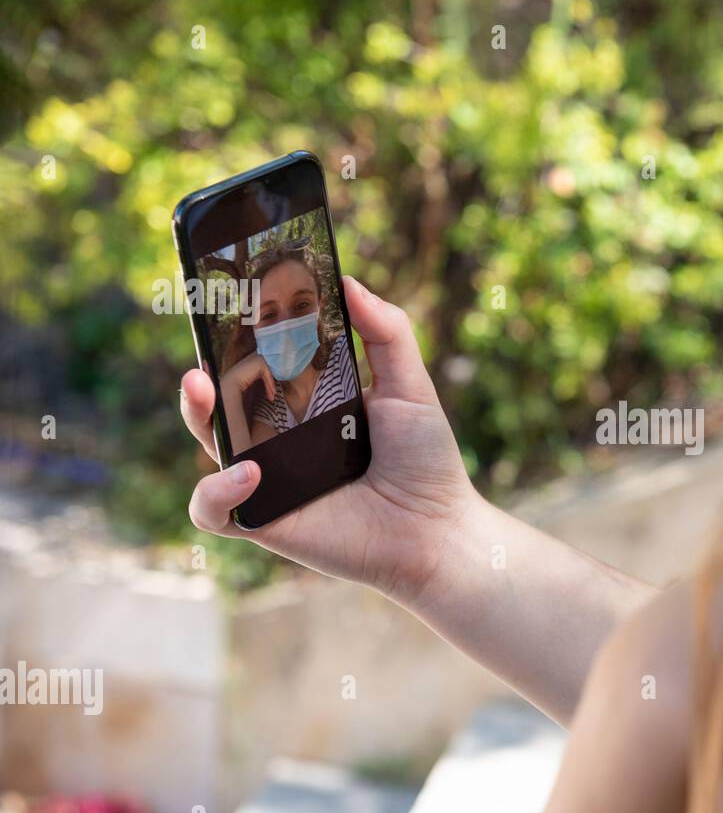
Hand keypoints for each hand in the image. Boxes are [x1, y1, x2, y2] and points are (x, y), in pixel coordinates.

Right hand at [182, 276, 478, 603]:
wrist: (437, 531)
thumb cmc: (426, 461)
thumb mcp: (410, 387)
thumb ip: (386, 333)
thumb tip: (350, 281)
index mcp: (308, 404)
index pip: (259, 365)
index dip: (235, 339)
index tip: (224, 304)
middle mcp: (280, 439)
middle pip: (222, 400)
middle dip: (203, 369)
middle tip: (204, 343)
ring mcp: (267, 480)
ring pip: (209, 445)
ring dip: (195, 414)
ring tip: (200, 386)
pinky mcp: (263, 521)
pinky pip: (213, 510)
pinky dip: (216, 490)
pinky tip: (249, 472)